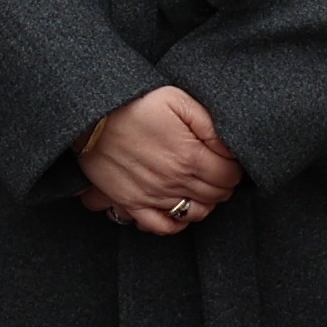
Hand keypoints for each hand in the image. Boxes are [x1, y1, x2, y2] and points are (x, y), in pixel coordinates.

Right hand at [73, 87, 242, 234]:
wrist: (92, 115)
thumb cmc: (136, 103)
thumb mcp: (178, 100)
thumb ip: (209, 125)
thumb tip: (230, 148)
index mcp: (189, 155)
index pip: (229, 175)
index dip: (234, 168)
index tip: (229, 160)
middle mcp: (174, 180)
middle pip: (216, 195)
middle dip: (223, 184)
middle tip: (217, 171)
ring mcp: (153, 195)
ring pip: (194, 213)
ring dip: (204, 202)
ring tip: (200, 187)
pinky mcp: (132, 203)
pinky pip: (162, 226)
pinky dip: (176, 222)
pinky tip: (179, 209)